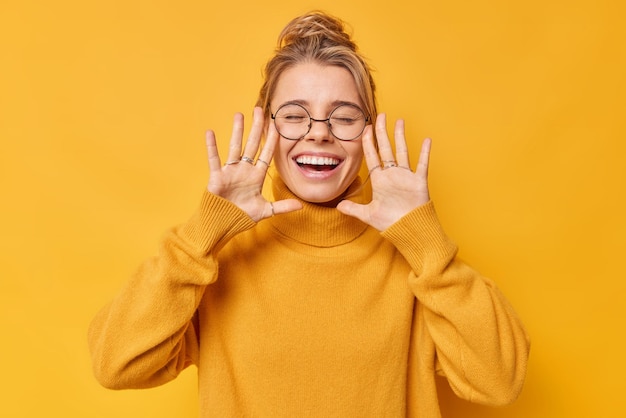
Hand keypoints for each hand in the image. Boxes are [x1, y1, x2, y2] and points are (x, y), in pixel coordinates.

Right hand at [205, 107, 301, 221]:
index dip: (271, 140)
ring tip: (239, 115)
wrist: (223, 223)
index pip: (266, 154)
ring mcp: (230, 172)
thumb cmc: (242, 216)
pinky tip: (210, 133)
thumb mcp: (266, 211)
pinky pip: (214, 159)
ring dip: (237, 131)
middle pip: (252, 144)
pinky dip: (212, 147)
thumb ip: (282, 207)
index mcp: (256, 176)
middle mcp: (244, 170)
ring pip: (235, 147)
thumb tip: (302, 206)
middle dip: (256, 128)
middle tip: (259, 110)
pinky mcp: (217, 176)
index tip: (276, 125)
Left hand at [337, 113, 430, 230]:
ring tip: (399, 121)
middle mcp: (392, 175)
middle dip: (382, 132)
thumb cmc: (390, 223)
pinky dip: (425, 152)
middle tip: (380, 116)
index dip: (368, 143)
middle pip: (385, 149)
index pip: (372, 156)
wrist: (408, 230)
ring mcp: (405, 177)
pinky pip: (422, 164)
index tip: (365, 128)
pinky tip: (427, 140)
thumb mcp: (368, 214)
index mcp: (380, 180)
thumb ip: (353, 208)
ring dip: (400, 136)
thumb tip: (338, 206)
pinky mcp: (418, 181)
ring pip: (402, 151)